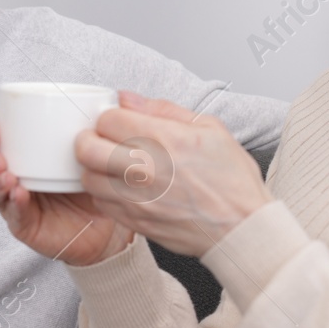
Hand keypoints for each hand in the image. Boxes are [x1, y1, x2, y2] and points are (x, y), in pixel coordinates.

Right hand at [0, 120, 133, 266]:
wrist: (109, 224)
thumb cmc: (97, 182)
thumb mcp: (97, 150)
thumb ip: (103, 125)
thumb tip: (119, 96)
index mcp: (23, 151)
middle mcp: (13, 174)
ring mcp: (14, 201)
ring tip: (7, 177)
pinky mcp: (23, 224)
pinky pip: (12, 214)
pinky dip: (13, 204)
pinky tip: (19, 195)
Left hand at [74, 91, 271, 258]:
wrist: (242, 228)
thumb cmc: (231, 181)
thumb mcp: (209, 128)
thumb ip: (163, 109)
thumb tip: (129, 99)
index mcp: (164, 140)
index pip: (108, 119)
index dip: (111, 116)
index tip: (118, 121)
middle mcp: (145, 169)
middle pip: (86, 147)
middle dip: (90, 138)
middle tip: (101, 138)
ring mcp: (137, 199)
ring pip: (88, 177)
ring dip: (94, 167)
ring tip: (110, 164)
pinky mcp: (135, 221)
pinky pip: (101, 202)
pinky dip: (104, 191)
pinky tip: (121, 186)